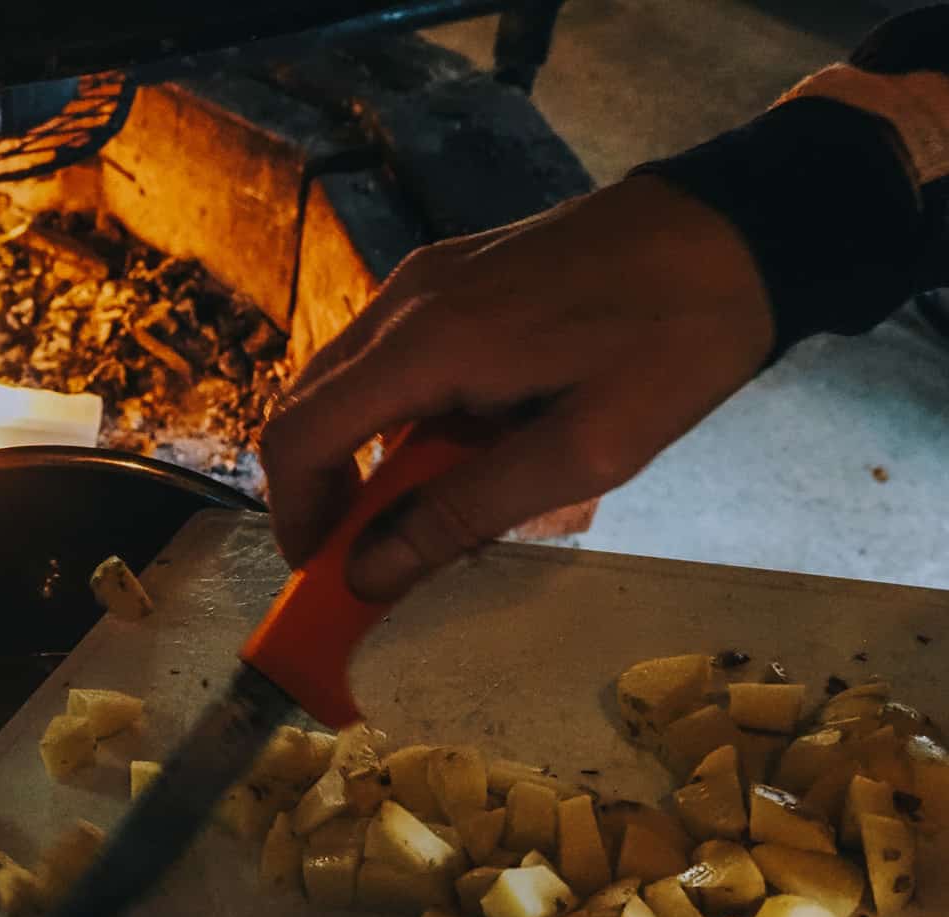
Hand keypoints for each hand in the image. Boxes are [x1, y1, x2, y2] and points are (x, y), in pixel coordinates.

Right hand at [260, 175, 774, 601]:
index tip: (324, 572)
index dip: (294, 513)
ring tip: (420, 502)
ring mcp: (424, 278)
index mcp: (427, 345)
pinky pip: (385, 353)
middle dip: (320, 490)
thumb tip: (366, 575)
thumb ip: (462, 514)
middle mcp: (404, 301)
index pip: (298, 436)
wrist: (737, 228)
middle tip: (367, 551)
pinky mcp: (452, 272)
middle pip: (305, 407)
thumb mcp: (582, 454)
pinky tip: (453, 441)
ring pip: (342, 380)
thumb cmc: (674, 344)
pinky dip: (390, 412)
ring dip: (357, 452)